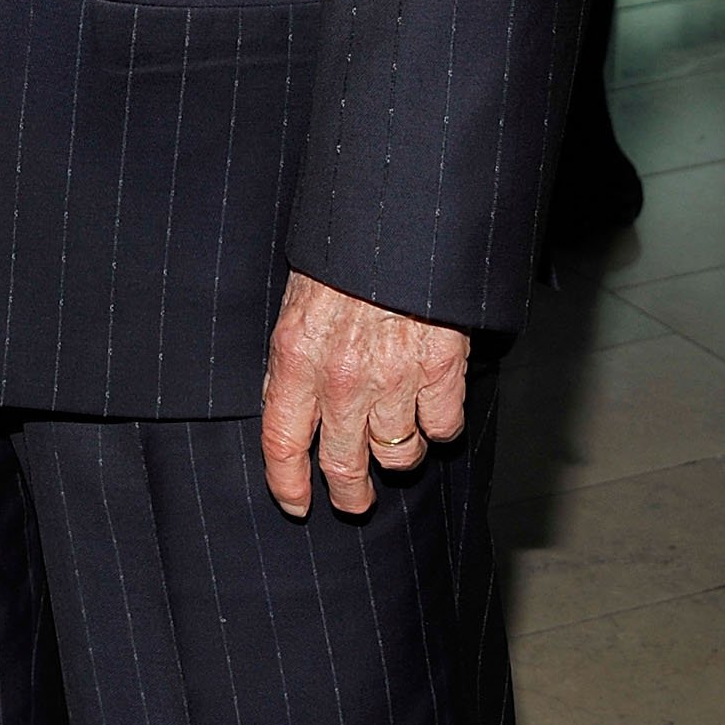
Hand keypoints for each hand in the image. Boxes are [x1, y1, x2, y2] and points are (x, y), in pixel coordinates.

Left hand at [259, 270, 469, 516]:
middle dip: (348, 492)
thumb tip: (285, 404)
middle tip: (353, 498)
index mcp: (296, 358)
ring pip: (397, 454)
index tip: (296, 503)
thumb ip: (291, 360)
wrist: (393, 220)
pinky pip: (442, 427)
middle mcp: (342, 378)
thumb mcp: (294, 304)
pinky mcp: (441, 369)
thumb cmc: (340, 258)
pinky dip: (438, 426)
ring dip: (396, 456)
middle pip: (344, 464)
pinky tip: (430, 410)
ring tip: (394, 445)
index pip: (282, 442)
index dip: (287, 483)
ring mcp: (395, 378)